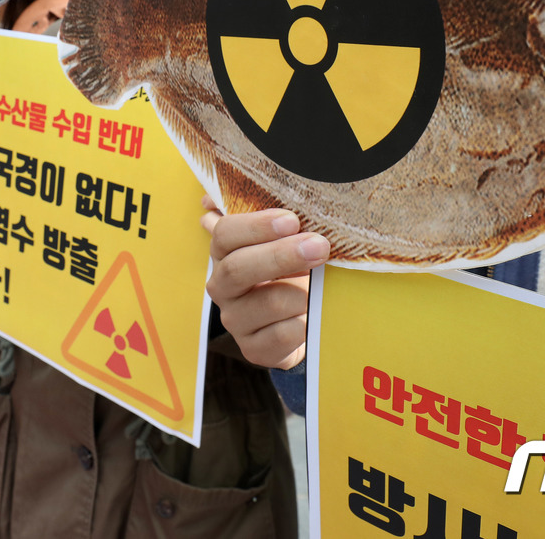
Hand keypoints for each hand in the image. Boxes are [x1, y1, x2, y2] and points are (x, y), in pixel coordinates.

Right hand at [203, 198, 328, 370]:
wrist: (299, 322)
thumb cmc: (290, 270)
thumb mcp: (282, 240)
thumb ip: (274, 216)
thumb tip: (234, 194)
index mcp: (225, 252)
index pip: (226, 235)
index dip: (257, 227)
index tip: (292, 220)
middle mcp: (223, 286)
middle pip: (239, 269)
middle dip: (281, 256)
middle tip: (319, 246)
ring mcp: (235, 320)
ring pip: (267, 303)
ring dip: (302, 293)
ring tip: (321, 287)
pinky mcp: (253, 349)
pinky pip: (282, 335)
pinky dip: (304, 323)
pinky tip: (312, 316)